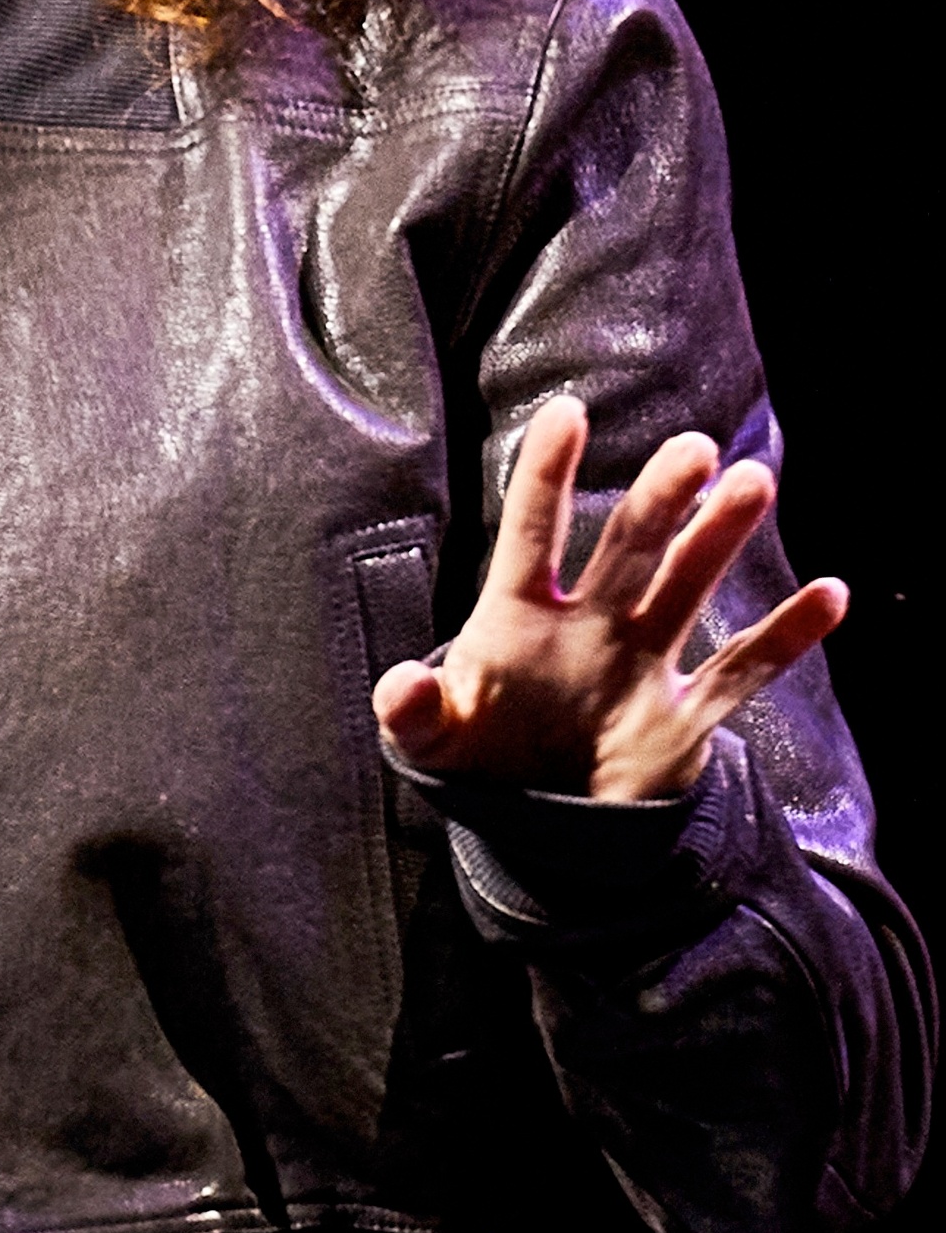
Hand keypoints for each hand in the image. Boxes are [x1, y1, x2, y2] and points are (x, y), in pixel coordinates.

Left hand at [371, 396, 845, 801]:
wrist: (530, 820)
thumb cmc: (476, 755)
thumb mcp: (431, 739)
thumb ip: (412, 713)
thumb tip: (400, 685)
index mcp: (516, 617)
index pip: (532, 534)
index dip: (547, 476)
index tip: (568, 412)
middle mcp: (587, 624)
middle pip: (628, 548)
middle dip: (660, 500)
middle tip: (694, 450)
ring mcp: (639, 665)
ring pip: (686, 588)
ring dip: (718, 540)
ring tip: (753, 483)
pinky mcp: (680, 720)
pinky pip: (741, 672)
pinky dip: (787, 638)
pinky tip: (832, 595)